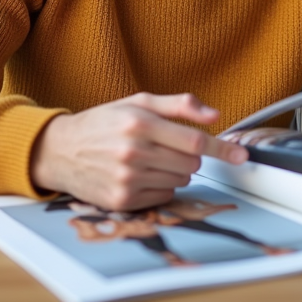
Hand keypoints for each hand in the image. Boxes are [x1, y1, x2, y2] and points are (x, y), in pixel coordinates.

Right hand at [30, 92, 248, 210]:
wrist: (61, 150)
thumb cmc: (103, 123)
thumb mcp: (138, 102)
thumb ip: (179, 105)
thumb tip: (214, 114)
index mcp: (140, 124)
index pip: (194, 141)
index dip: (221, 148)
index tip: (240, 155)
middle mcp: (133, 153)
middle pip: (191, 163)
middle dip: (188, 155)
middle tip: (167, 146)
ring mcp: (127, 179)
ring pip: (180, 180)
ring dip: (174, 170)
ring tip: (149, 158)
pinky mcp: (122, 200)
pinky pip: (163, 197)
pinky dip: (160, 186)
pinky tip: (141, 174)